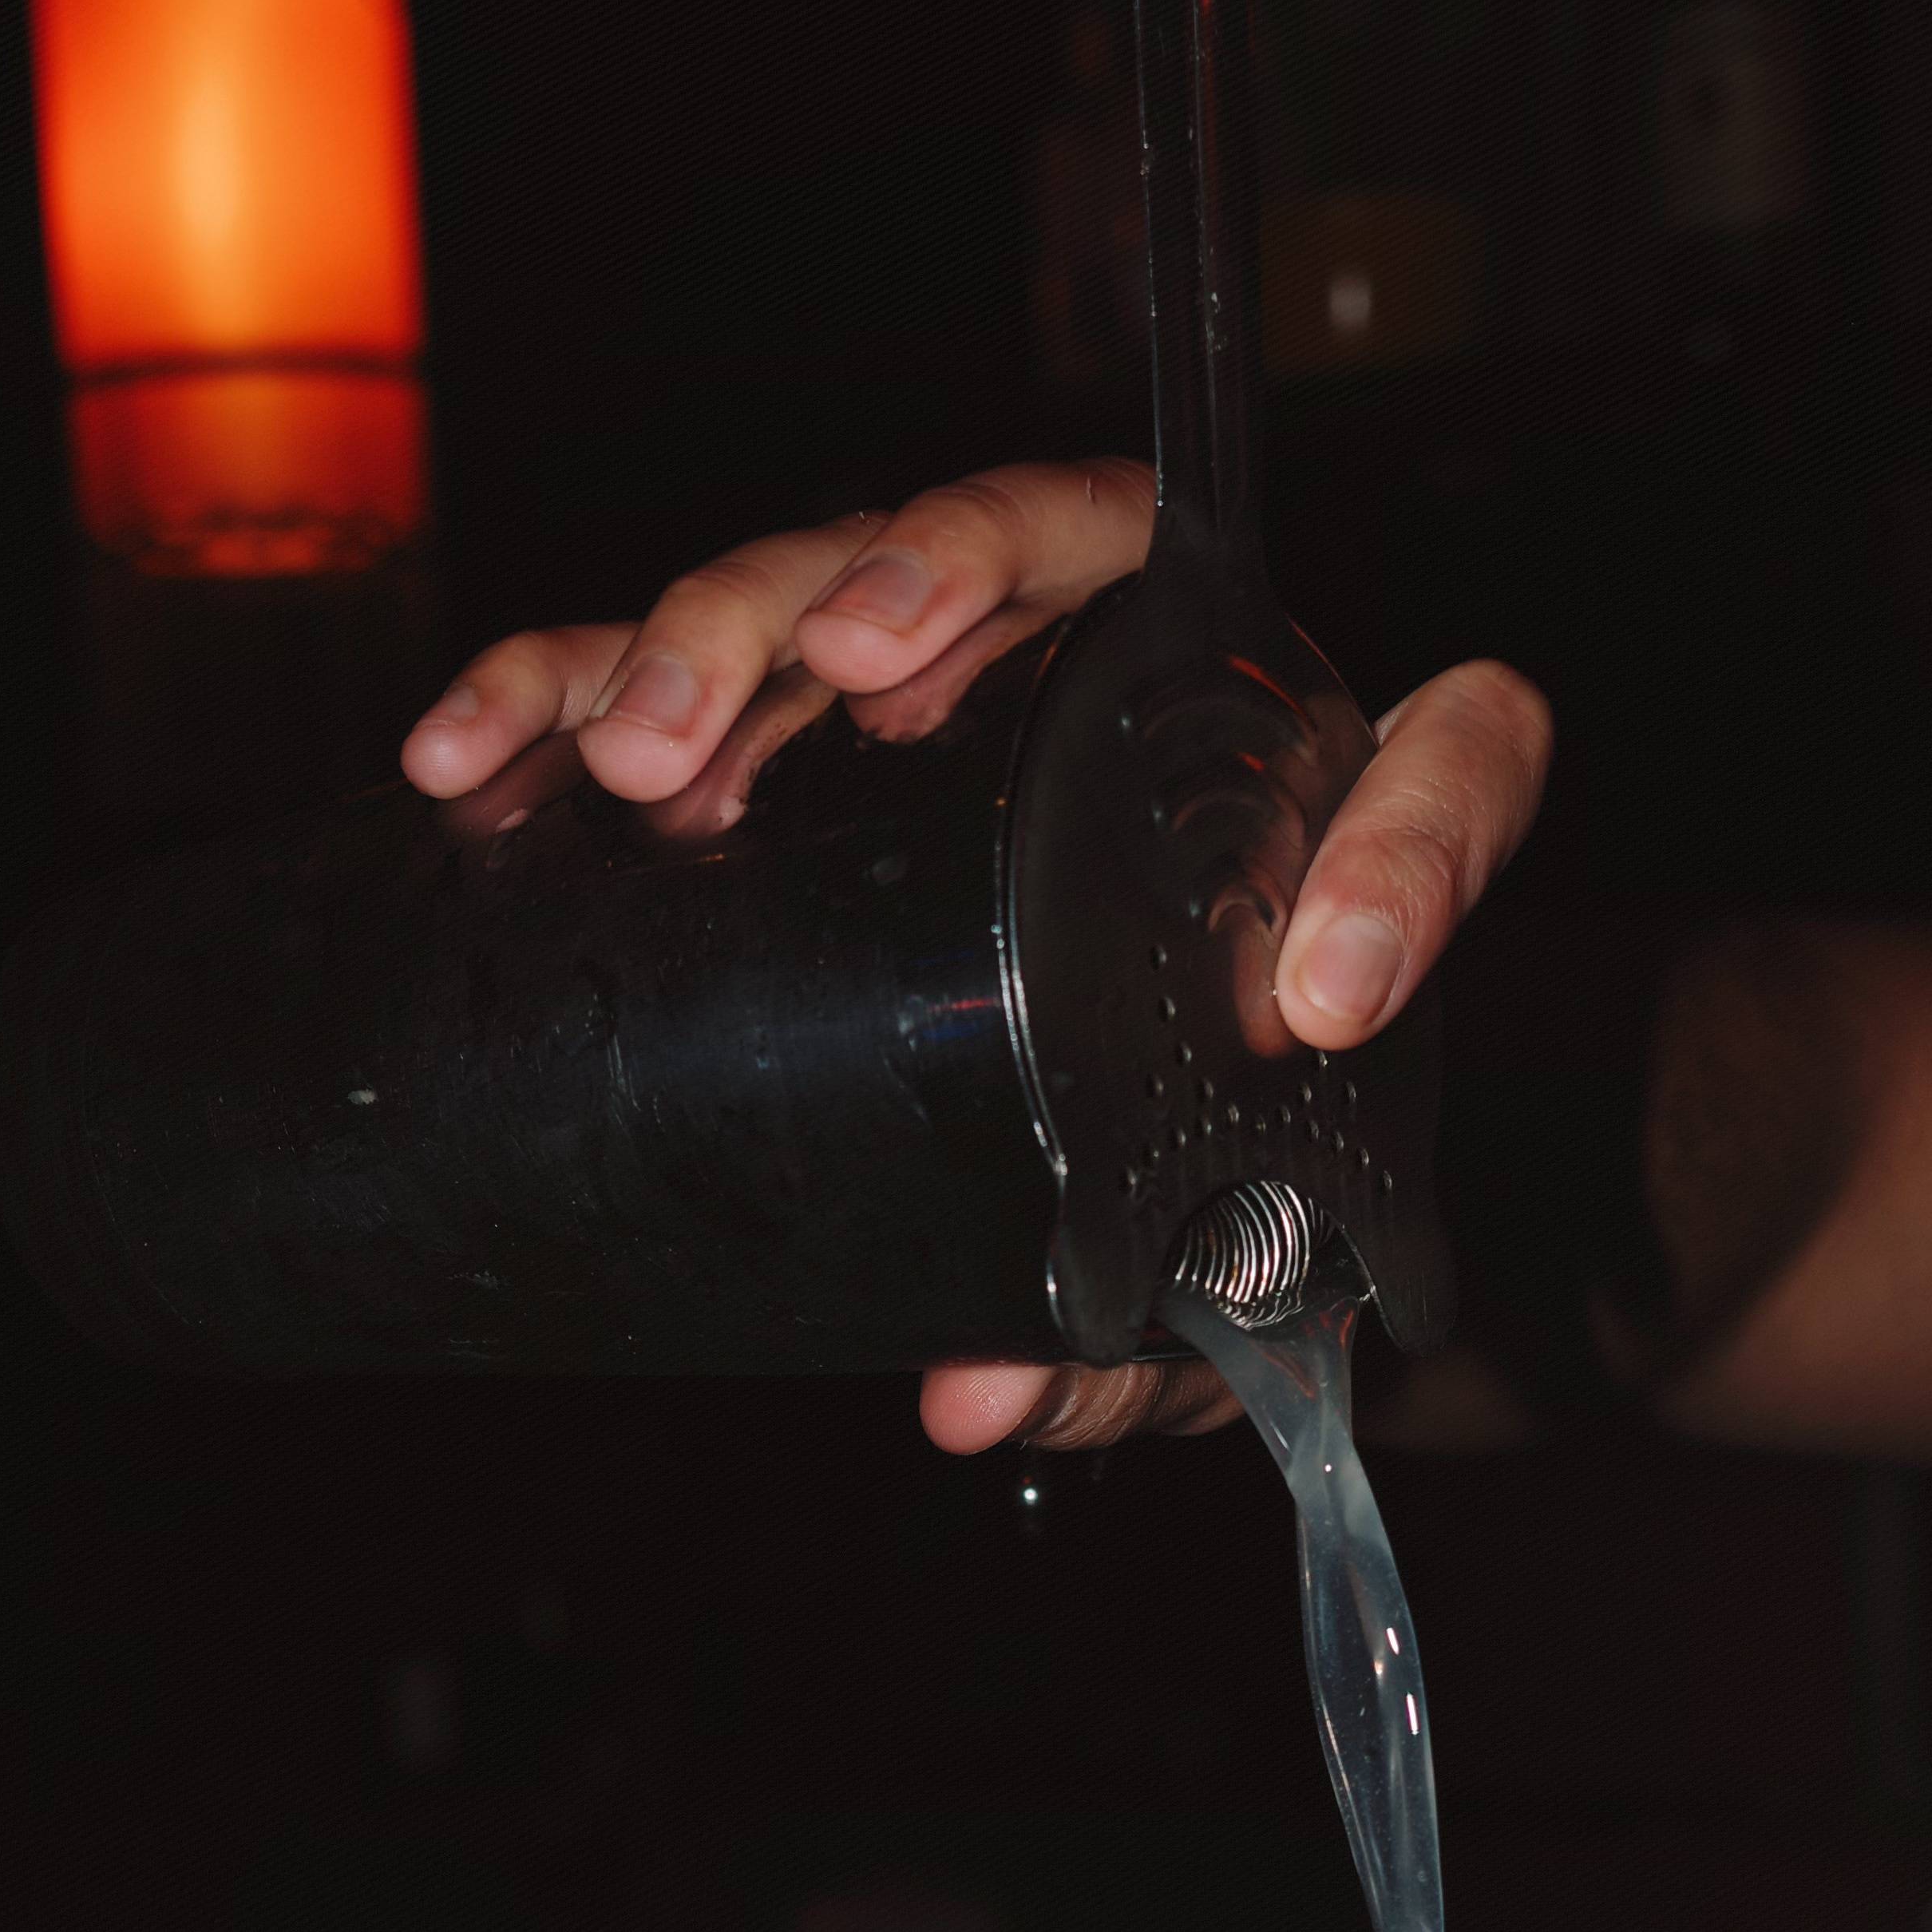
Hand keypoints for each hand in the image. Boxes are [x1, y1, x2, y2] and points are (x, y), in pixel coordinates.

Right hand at [400, 459, 1549, 1454]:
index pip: (1458, 761)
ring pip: (844, 571)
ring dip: (725, 623)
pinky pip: (664, 671)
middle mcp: (1158, 700)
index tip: (1326, 993)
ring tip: (636, 748)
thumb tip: (978, 1390)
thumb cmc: (1196, 1199)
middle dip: (931, 573)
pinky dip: (555, 691)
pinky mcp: (784, 741)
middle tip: (839, 673)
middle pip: (1067, 540)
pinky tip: (473, 756)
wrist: (1139, 1171)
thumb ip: (1133, 1351)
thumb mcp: (1187, 1288)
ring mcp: (959, 691)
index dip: (1411, 848)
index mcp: (1322, 817)